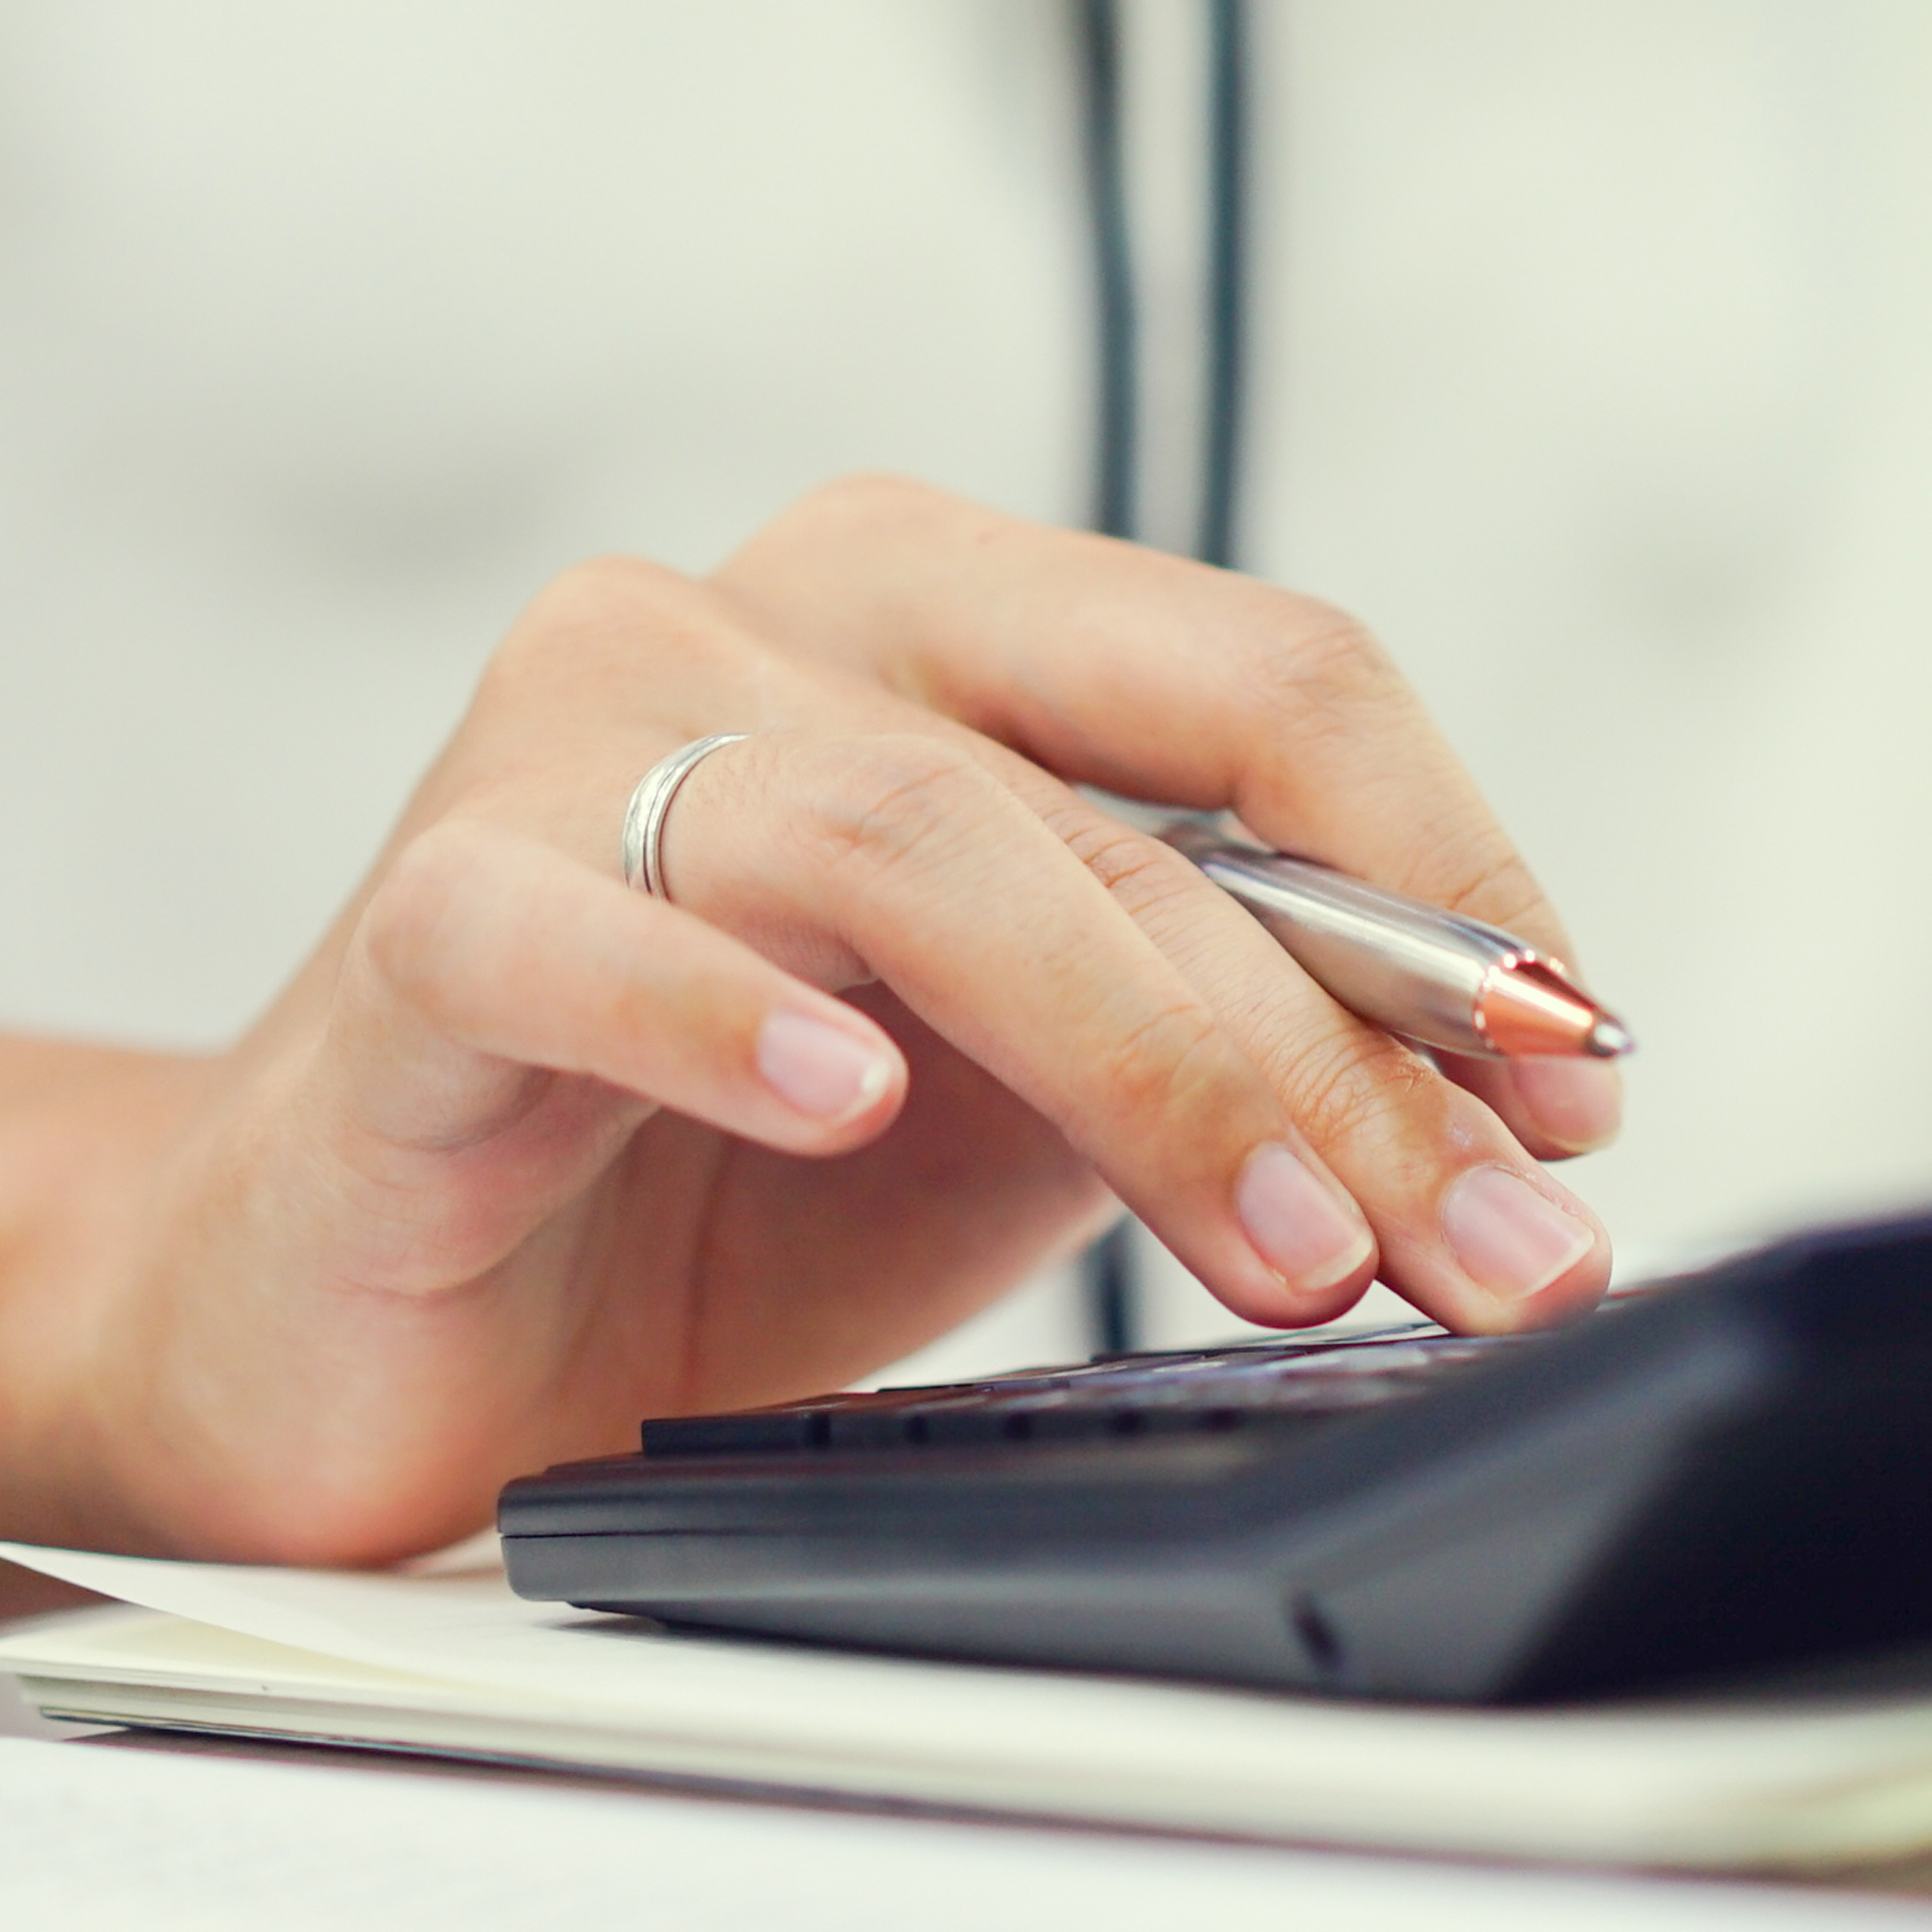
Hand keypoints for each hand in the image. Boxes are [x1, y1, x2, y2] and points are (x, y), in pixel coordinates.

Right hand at [41, 476, 1623, 1570]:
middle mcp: (762, 628)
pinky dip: (734, 1017)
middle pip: (1138, 789)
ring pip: (921, 842)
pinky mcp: (411, 931)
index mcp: (947, 614)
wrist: (356, 1317)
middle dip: (1353, 1046)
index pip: (1278, 684)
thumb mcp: (1044, 1095)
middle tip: (1484, 1241)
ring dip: (1150, 1065)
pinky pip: (577, 936)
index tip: (1575, 1086)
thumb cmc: (710, 1177)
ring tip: (1284, 1254)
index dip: (1457, 886)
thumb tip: (1527, 1131)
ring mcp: (568, 751)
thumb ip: (1246, 1043)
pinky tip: (853, 1106)